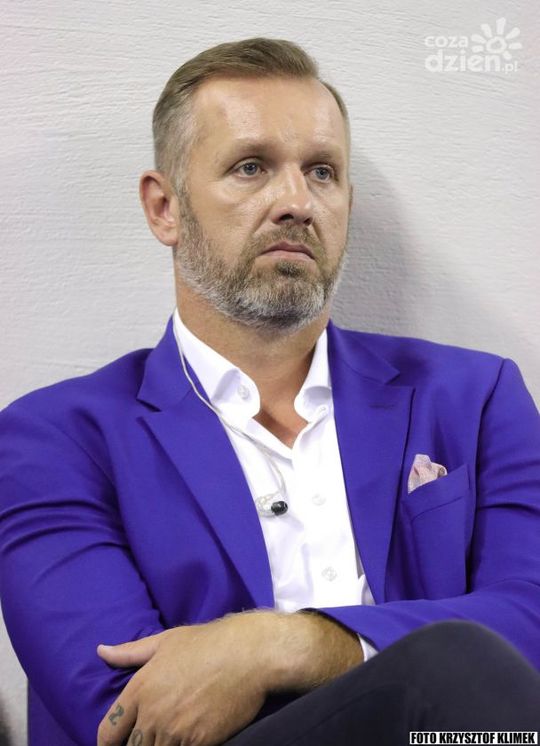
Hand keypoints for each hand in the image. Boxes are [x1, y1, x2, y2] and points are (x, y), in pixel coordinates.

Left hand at [96, 609, 362, 744]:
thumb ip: (130, 652)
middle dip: (139, 744)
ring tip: (175, 733)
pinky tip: (192, 737)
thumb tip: (101, 651)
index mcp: (140, 688)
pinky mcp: (199, 742)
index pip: (107, 732)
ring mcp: (175, 731)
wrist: (249, 654)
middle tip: (154, 734)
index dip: (110, 742)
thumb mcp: (166, 641)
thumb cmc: (208, 643)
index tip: (121, 741)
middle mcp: (152, 713)